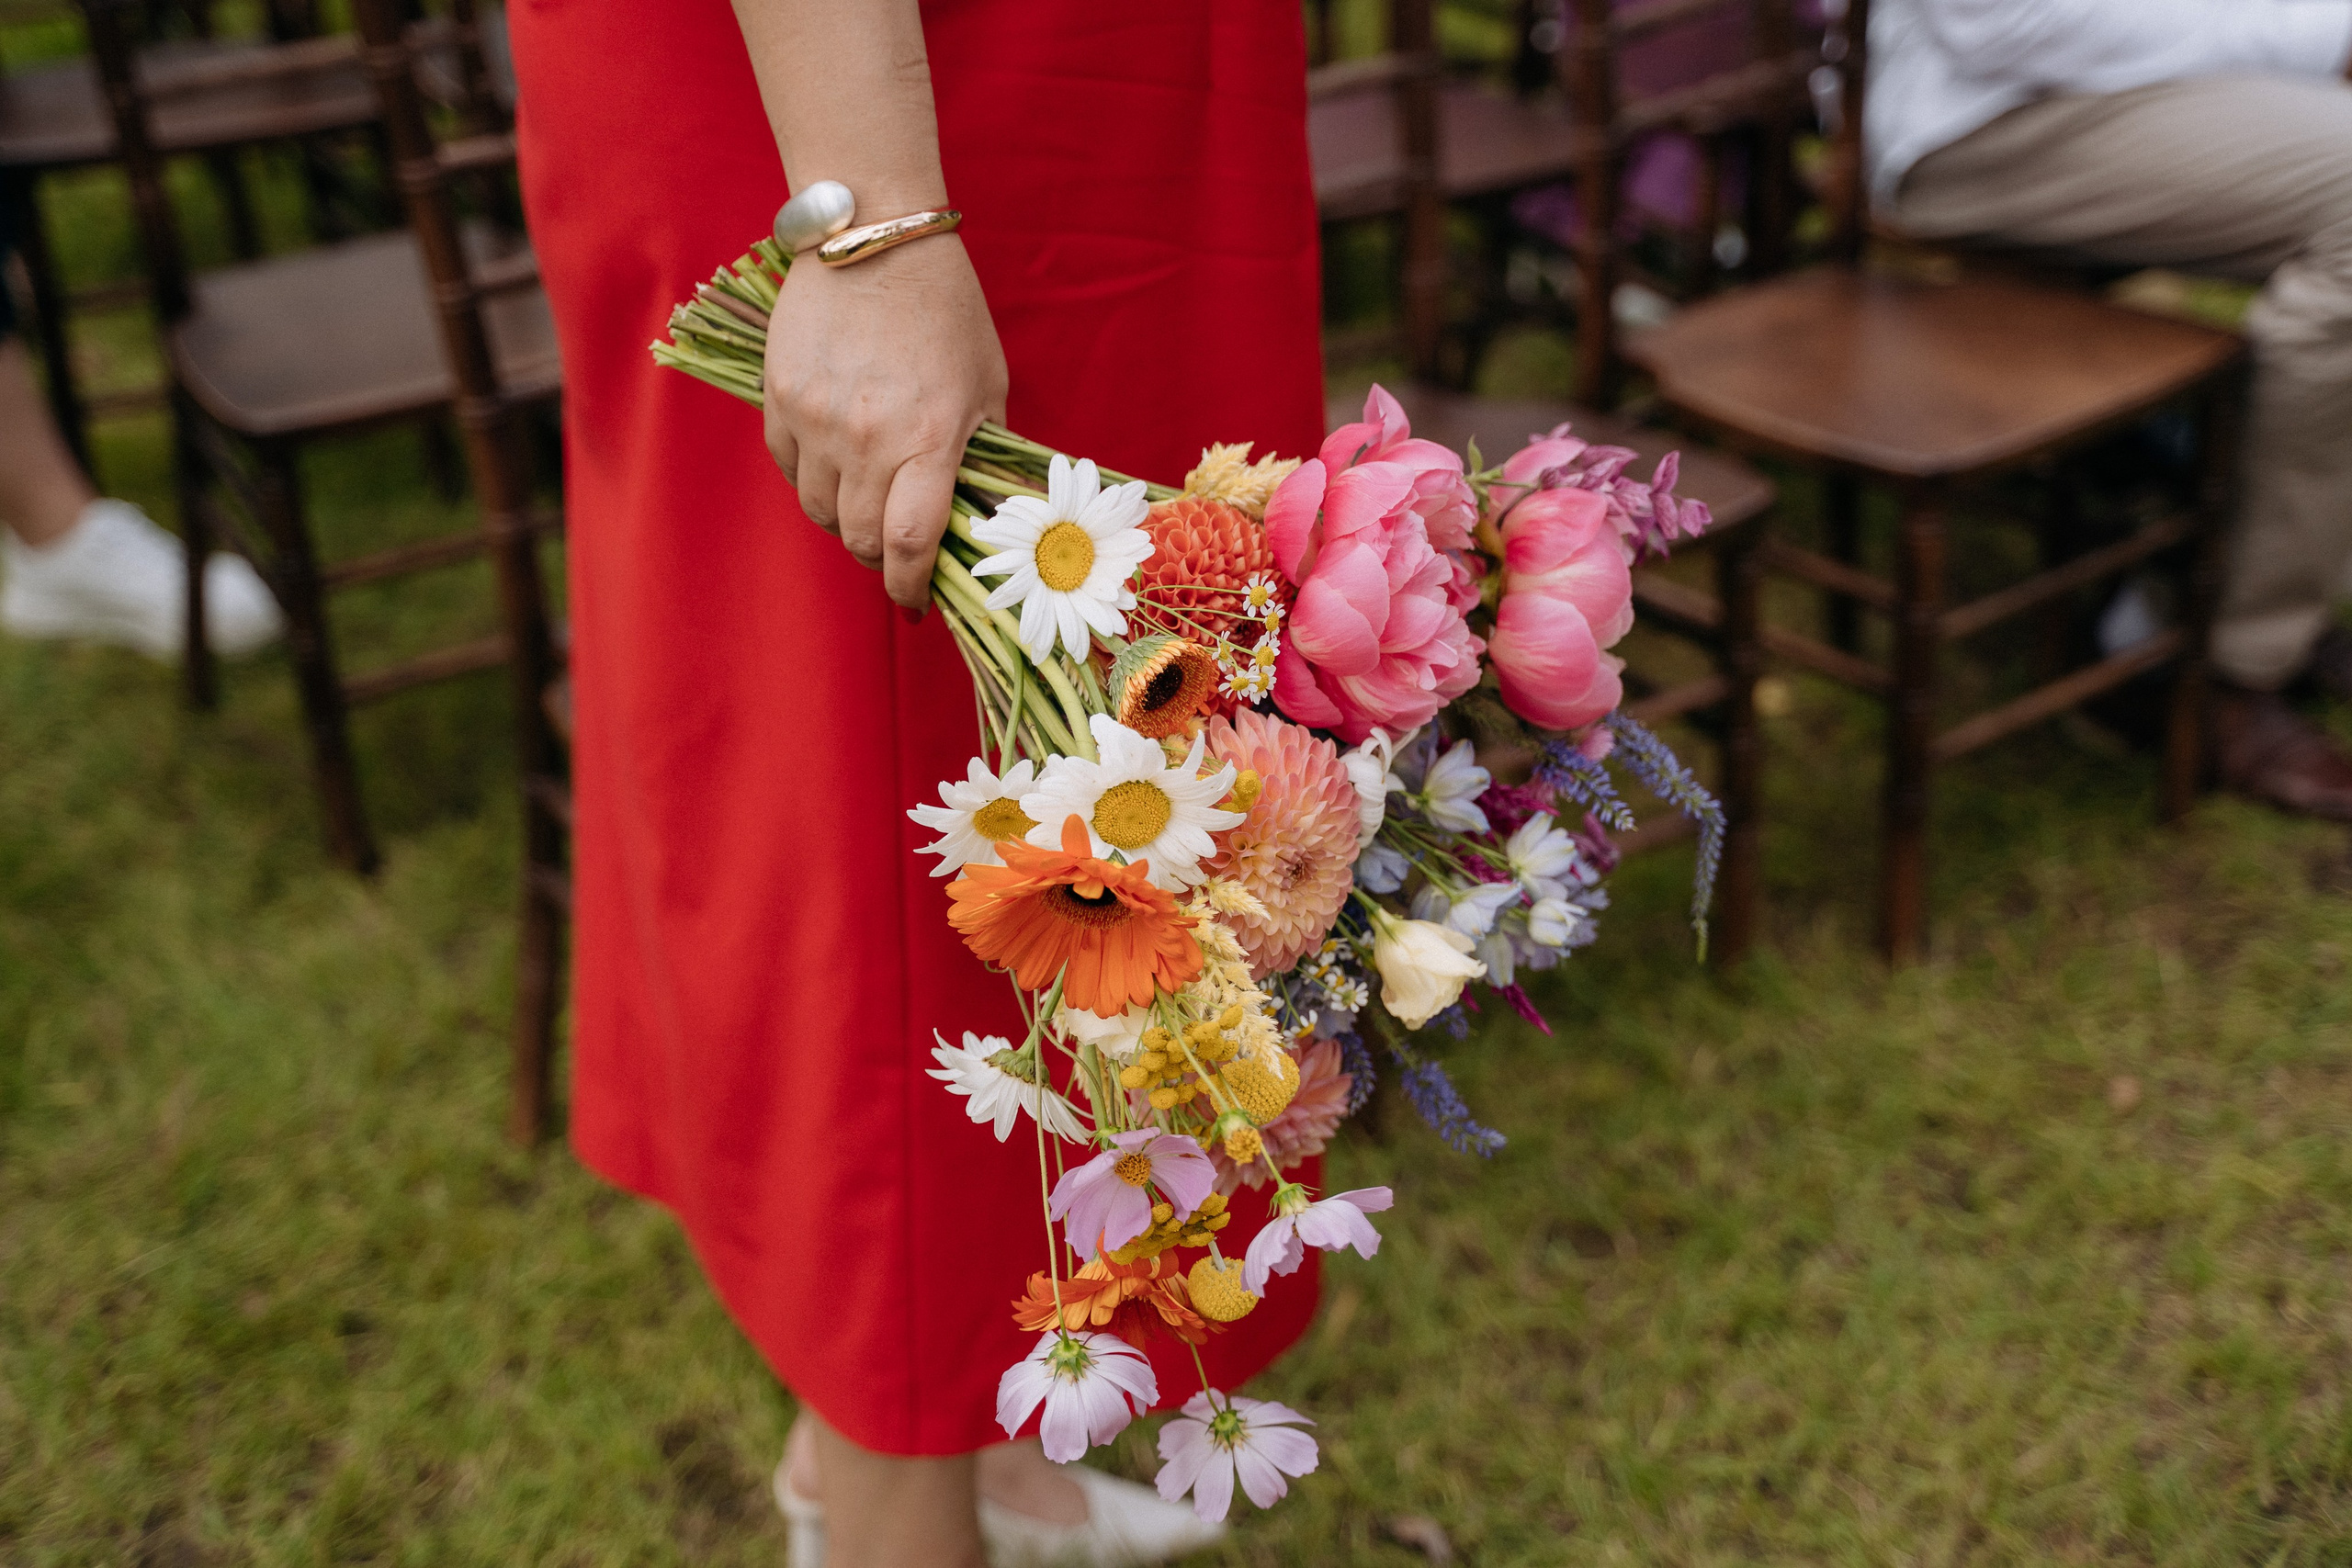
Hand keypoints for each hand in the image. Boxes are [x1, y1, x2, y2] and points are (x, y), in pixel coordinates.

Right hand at [761, 234, 1007, 608]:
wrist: (872, 235)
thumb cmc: (945, 311)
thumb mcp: (986, 385)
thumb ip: (978, 455)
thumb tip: (978, 516)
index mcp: (928, 440)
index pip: (910, 545)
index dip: (910, 588)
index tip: (916, 604)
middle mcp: (865, 438)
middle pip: (859, 539)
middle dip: (881, 557)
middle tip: (898, 549)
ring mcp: (814, 419)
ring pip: (819, 510)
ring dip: (845, 519)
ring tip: (868, 499)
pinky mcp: (778, 397)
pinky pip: (788, 467)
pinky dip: (812, 478)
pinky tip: (835, 460)